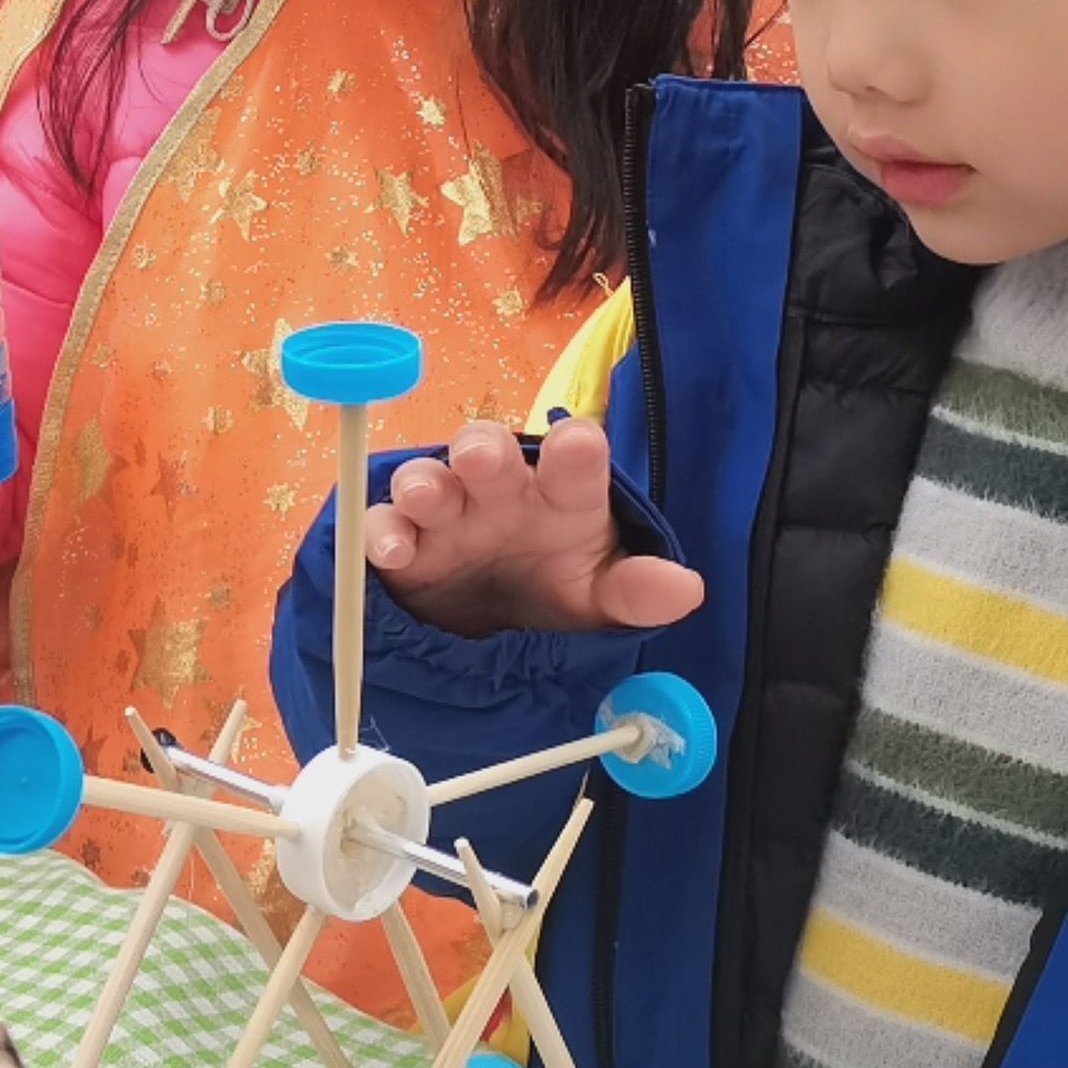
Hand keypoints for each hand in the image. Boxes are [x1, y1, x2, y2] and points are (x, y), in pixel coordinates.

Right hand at [357, 414, 704, 638]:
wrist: (495, 620)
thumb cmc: (556, 585)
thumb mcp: (602, 595)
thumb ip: (638, 590)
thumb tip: (687, 590)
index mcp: (559, 493)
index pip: (573, 459)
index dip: (574, 450)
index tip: (576, 447)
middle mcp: (500, 491)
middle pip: (486, 451)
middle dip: (481, 449)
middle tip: (481, 459)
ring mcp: (446, 512)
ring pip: (426, 480)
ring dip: (422, 484)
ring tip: (424, 500)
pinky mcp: (402, 543)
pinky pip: (381, 526)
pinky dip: (380, 532)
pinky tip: (390, 551)